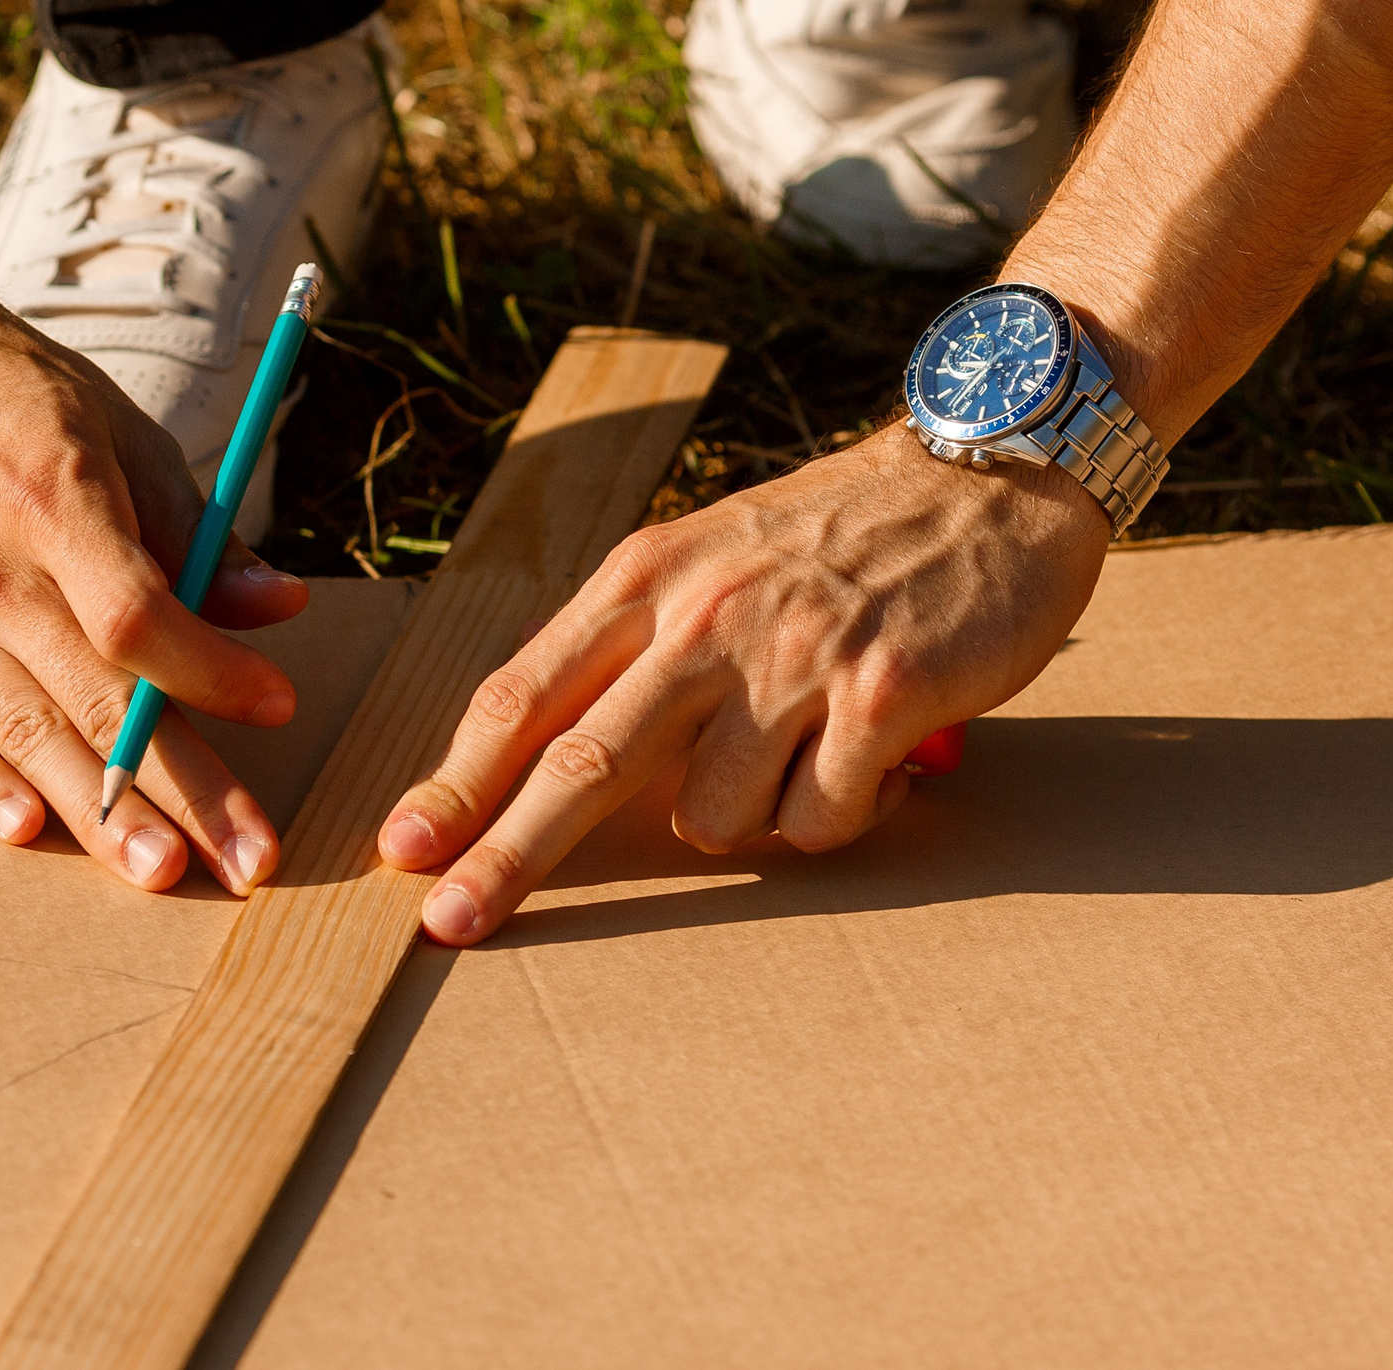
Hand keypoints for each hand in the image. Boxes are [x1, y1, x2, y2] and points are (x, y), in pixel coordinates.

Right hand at [0, 290, 307, 893]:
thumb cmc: (12, 395)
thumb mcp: (120, 431)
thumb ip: (198, 532)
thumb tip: (278, 610)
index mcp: (55, 503)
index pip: (140, 619)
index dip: (212, 672)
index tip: (278, 707)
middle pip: (96, 698)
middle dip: (183, 788)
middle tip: (248, 858)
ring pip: (24, 732)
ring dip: (96, 814)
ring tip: (159, 873)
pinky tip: (26, 834)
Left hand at [375, 429, 1111, 943]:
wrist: (988, 470)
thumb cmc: (835, 535)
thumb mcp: (706, 558)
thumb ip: (629, 644)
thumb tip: (533, 755)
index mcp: (647, 579)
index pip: (526, 694)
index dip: (459, 780)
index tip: (405, 847)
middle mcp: (706, 616)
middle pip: (580, 764)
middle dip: (506, 856)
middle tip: (451, 923)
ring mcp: (794, 656)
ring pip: (716, 819)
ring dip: (752, 815)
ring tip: (805, 747)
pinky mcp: (884, 693)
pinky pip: (819, 820)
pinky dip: (839, 811)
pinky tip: (872, 754)